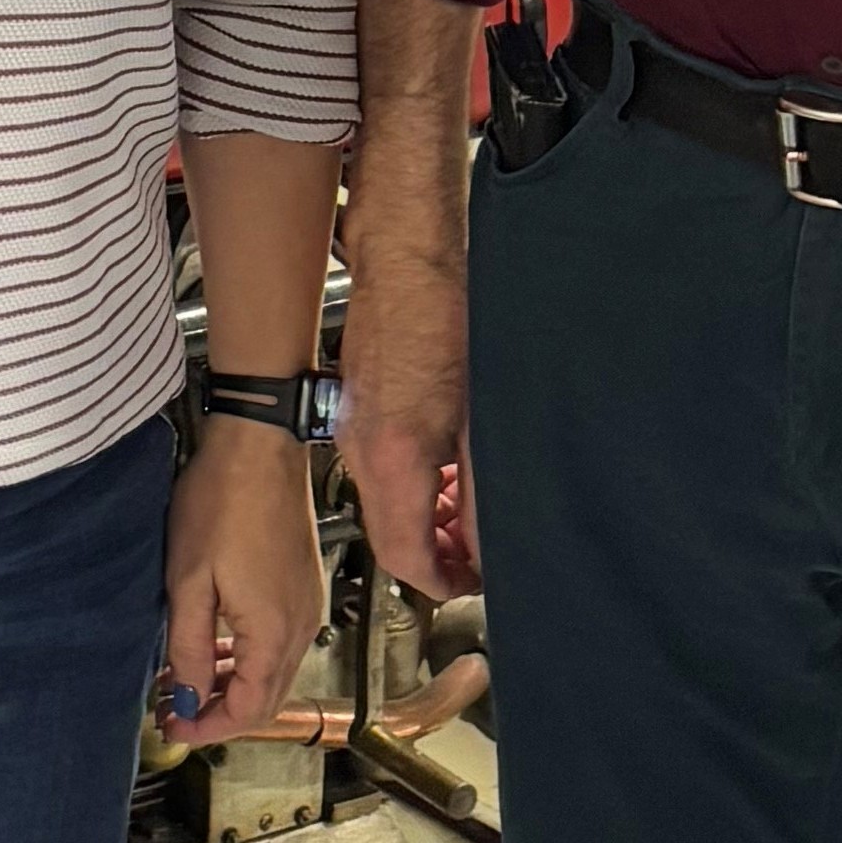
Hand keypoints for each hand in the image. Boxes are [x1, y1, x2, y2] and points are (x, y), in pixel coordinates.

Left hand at [161, 422, 326, 745]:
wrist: (259, 447)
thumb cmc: (221, 505)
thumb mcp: (189, 583)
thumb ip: (191, 649)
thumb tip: (188, 700)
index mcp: (274, 634)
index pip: (249, 710)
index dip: (209, 728)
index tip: (173, 728)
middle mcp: (301, 627)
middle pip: (266, 698)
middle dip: (220, 712)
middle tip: (175, 712)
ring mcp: (307, 606)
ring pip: (273, 671)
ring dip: (232, 683)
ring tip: (186, 680)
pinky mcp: (302, 586)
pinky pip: (279, 642)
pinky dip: (247, 656)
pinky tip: (215, 645)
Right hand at [333, 247, 476, 596]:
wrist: (406, 259)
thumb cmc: (443, 317)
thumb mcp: (481, 420)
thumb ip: (483, 492)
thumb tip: (489, 542)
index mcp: (392, 459)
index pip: (406, 557)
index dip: (444, 583)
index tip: (472, 584)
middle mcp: (361, 450)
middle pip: (391, 536)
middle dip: (438, 553)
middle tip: (478, 553)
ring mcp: (353, 430)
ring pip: (385, 504)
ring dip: (428, 517)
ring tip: (467, 509)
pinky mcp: (356, 410)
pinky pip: (379, 470)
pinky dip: (414, 483)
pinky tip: (446, 467)